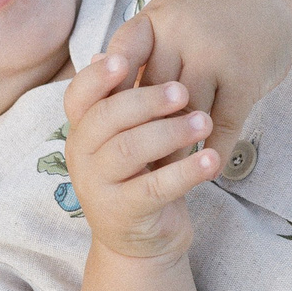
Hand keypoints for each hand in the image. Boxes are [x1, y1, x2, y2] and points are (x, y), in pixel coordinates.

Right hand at [62, 47, 219, 264]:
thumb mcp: (130, 135)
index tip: (126, 59)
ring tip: (205, 122)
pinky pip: (155, 188)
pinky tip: (213, 159)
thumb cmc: (141, 175)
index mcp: (81, 130)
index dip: (98, 77)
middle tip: (184, 90)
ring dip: (169, 132)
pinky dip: (186, 172)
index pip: (78, 95)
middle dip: (146, 100)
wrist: (142, 241)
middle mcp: (81, 157)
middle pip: (106, 118)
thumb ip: (125, 100)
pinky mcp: (124, 214)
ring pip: (128, 150)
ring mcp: (98, 188)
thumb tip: (120, 49)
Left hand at [108, 0, 291, 167]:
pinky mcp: (245, 77)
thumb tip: (93, 67)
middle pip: (151, 97)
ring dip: (178, 151)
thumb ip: (139, 43)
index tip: (104, 130)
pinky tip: (208, 168)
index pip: (121, 61)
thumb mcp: (172, 15)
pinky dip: (215, 152)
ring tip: (168, 176)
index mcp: (157, 18)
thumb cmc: (217, 11)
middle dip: (142, 134)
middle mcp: (181, 34)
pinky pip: (223, 124)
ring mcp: (214, 55)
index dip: (111, 98)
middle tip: (132, 167)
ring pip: (185, 116)